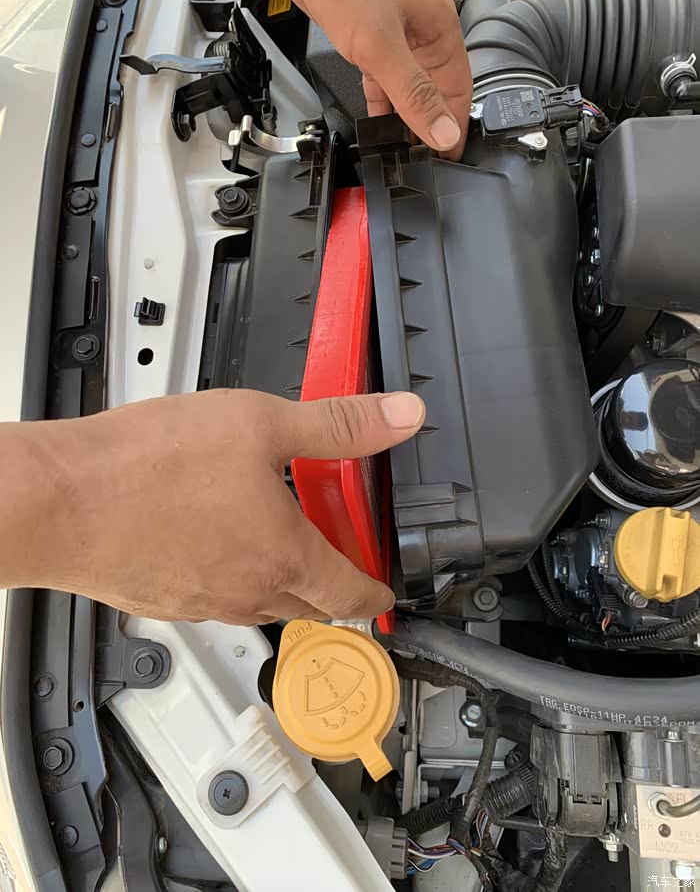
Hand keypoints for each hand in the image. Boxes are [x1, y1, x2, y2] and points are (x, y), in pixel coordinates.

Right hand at [1, 390, 424, 623]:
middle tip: (332, 542)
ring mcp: (203, 602)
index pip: (352, 593)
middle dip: (331, 579)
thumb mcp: (261, 423)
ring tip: (270, 525)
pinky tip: (212, 529)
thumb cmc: (147, 467)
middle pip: (310, 602)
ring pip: (262, 600)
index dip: (375, 589)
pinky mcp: (164, 601)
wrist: (58, 502)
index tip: (381, 587)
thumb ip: (338, 424)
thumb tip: (400, 416)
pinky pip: (217, 596)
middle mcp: (248, 591)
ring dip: (280, 573)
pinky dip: (233, 571)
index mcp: (284, 556)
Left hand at [273, 0, 471, 159]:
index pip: (458, 92)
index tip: (446, 161)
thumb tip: (442, 132)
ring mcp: (393, 39)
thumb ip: (412, 93)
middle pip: (435, 94)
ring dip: (404, 120)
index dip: (452, 129)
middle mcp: (420, 35)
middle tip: (421, 164)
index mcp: (438, 31)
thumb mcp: (381, 44)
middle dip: (429, 129)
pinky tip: (378, 125)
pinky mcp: (367, 41)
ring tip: (401, 152)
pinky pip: (382, 82)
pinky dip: (381, 104)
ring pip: (407, 90)